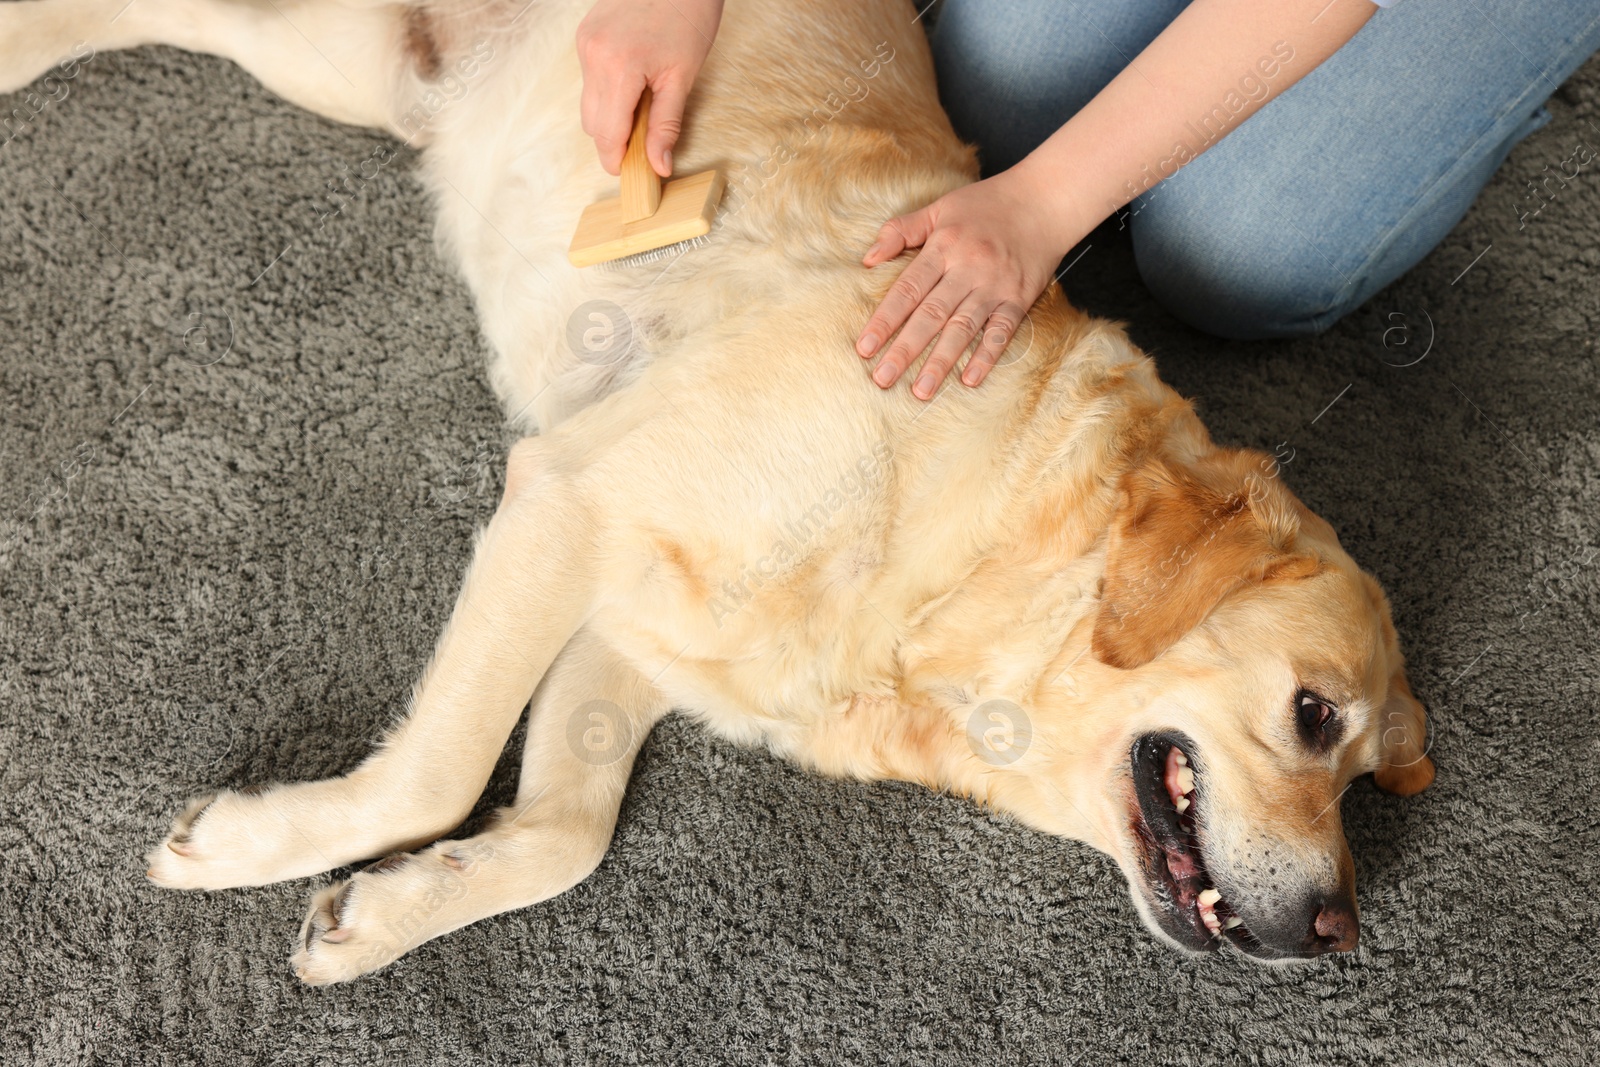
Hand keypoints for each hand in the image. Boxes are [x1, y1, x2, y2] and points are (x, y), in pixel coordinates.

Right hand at [577, 0, 723, 176]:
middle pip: (592, 123)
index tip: (630, 173)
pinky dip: (608, 91)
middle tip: (645, 144)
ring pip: (588, 101)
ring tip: (643, 106)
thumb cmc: (688, 14)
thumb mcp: (682, 76)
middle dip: (614, 140)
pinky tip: (634, 81)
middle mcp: (592, 56)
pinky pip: (590, 78)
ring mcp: (584, 43)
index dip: (616, 160)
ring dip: (611, 115)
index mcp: (617, 69)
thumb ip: (666, 124)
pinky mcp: (585, 34)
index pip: (606, 134)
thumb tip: (658, 165)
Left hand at [856, 169, 1074, 399]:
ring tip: (920, 390)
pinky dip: (986, 356)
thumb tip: (867, 258)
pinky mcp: (1019, 298)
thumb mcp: (940, 208)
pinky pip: (1001, 331)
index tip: (865, 347)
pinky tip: (970, 379)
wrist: (1044, 199)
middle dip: (904, 349)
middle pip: (930, 315)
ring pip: (963, 328)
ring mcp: (995, 286)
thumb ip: (901, 230)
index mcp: (943, 247)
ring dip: (941, 361)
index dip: (884, 320)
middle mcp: (967, 269)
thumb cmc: (987, 204)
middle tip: (882, 378)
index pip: (907, 290)